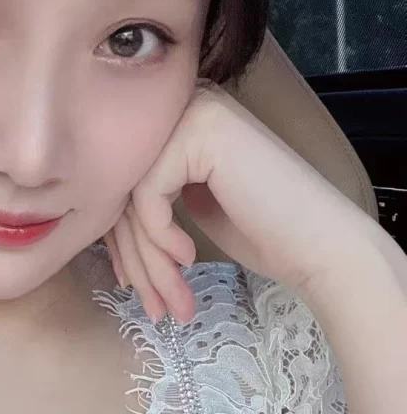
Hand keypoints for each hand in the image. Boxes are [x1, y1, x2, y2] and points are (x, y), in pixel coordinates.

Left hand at [103, 82, 376, 324]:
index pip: (127, 183)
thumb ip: (148, 201)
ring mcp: (193, 113)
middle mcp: (184, 105)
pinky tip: (188, 257)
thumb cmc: (264, 232)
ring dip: (148, 260)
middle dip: (136, 258)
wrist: (320, 245)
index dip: (124, 241)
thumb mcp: (190, 210)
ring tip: (169, 301)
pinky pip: (147, 194)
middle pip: (126, 189)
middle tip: (151, 307)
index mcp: (180, 122)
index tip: (133, 286)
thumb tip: (93, 217)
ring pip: (133, 196)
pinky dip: (160, 236)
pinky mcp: (199, 131)